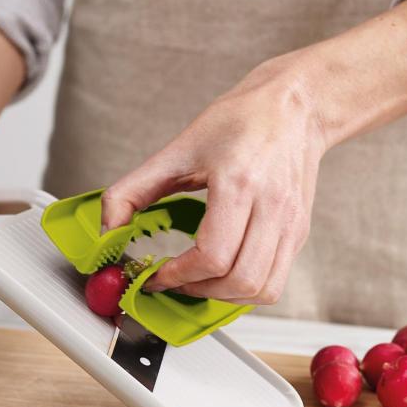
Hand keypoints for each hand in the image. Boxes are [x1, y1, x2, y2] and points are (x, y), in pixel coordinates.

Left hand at [101, 0, 406, 304]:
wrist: (293, 109)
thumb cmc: (240, 121)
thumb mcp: (177, 150)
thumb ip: (133, 191)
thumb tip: (107, 230)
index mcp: (239, 183)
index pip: (212, 255)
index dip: (178, 276)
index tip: (157, 275)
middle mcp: (272, 207)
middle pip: (240, 279)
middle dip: (198, 290)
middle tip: (174, 281)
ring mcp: (291, 223)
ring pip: (262, 289)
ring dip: (223, 297)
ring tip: (198, 281)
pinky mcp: (298, 233)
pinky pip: (275, 282)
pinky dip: (245, 290)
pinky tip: (224, 274)